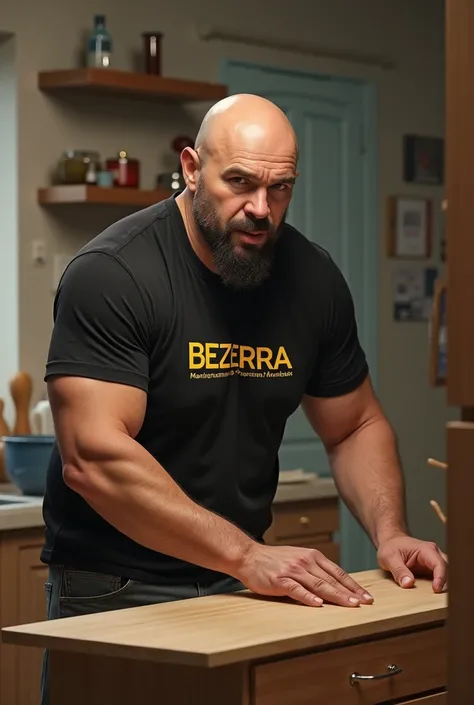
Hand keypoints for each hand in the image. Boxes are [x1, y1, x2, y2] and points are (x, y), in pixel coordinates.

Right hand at [235, 543, 373, 606]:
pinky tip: (318, 604)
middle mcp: (305, 562)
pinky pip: (297, 590)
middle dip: (350, 592)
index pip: (338, 572)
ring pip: (319, 585)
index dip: (353, 585)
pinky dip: (308, 597)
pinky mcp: (280, 580)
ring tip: (349, 604)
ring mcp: (293, 571)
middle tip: (364, 603)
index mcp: (312, 556)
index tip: (366, 596)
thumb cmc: (274, 560)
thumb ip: (316, 569)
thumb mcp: (299, 559)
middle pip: (331, 579)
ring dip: (336, 595)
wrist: (249, 556)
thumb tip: (336, 583)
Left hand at [377, 534, 447, 592]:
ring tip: (436, 598)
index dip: (440, 577)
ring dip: (442, 586)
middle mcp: (434, 555)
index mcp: (426, 549)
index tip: (436, 590)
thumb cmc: (390, 546)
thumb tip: (408, 584)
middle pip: (446, 570)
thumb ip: (398, 570)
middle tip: (438, 597)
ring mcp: (434, 563)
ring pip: (445, 576)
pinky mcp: (431, 571)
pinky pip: (438, 580)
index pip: (439, 564)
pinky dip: (437, 587)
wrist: (390, 543)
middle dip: (445, 583)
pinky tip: (431, 596)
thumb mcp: (389, 557)